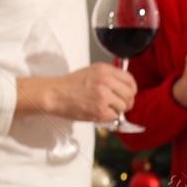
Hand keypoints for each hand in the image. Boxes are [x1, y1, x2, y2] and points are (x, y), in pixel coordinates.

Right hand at [17, 63, 135, 121]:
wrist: (55, 94)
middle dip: (127, 102)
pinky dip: (108, 117)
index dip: (131, 89)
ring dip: (117, 110)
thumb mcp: (92, 72)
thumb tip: (125, 87)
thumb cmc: (70, 85)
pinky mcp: (100, 110)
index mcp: (105, 70)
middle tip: (119, 105)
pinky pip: (114, 116)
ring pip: (124, 106)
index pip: (130, 80)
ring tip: (104, 107)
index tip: (129, 94)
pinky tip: (98, 112)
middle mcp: (106, 81)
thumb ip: (109, 77)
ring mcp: (104, 96)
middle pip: (130, 95)